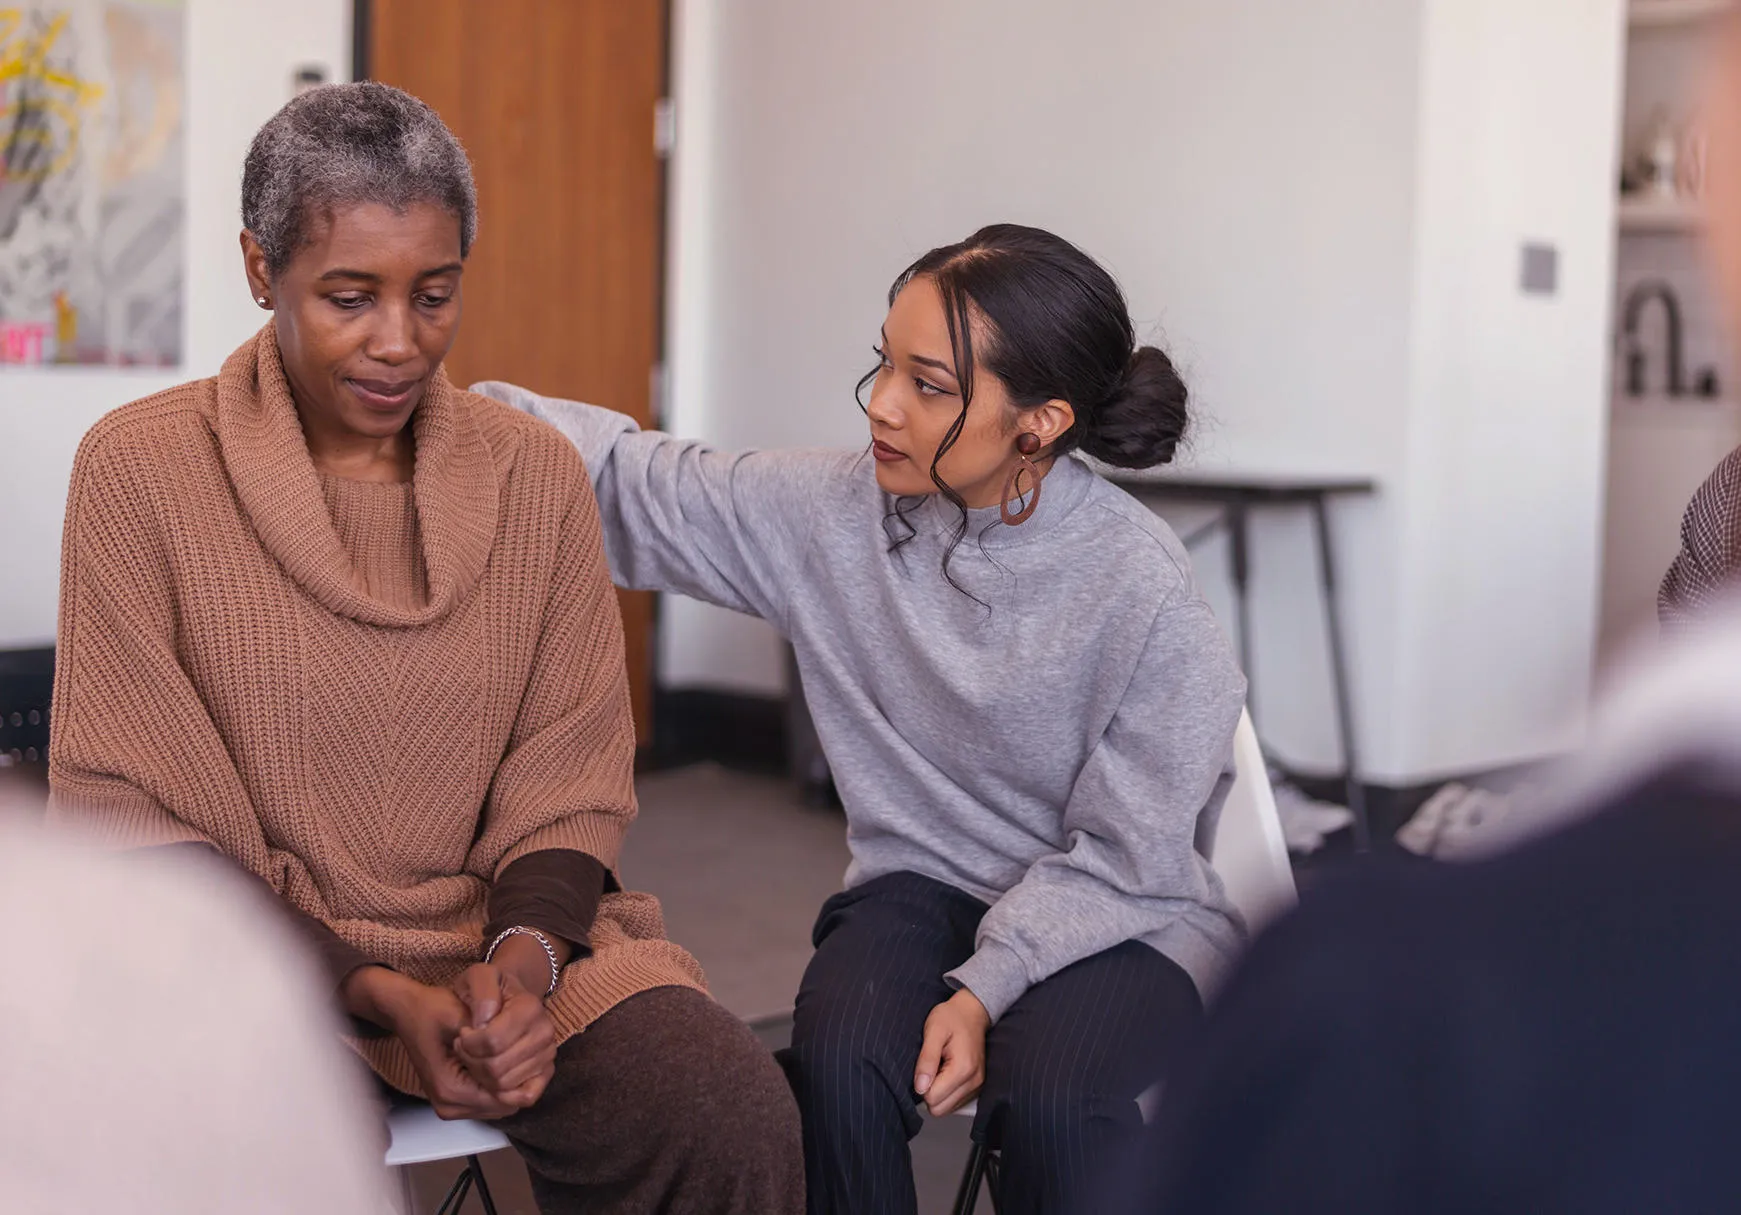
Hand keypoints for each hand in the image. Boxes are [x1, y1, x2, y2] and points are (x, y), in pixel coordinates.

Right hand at [348, 968, 522, 1120]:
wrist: (409, 1012)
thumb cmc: (432, 1010)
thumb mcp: (461, 1015)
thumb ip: (487, 1038)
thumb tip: (518, 1052)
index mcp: (449, 1088)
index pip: (502, 1096)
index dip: (518, 1073)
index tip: (521, 1047)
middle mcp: (448, 1105)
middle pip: (502, 1105)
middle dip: (516, 1079)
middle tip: (520, 1049)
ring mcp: (450, 1107)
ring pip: (499, 1106)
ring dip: (509, 1082)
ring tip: (512, 1053)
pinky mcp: (453, 1103)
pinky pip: (489, 1102)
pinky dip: (500, 1085)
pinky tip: (502, 1060)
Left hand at [451, 962, 558, 1108]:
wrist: (505, 998)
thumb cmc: (487, 990)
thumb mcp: (477, 977)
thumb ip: (481, 990)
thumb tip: (484, 1021)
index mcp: (530, 1007)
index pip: (491, 1042)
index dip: (467, 1043)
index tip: (462, 1033)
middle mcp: (545, 1032)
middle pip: (496, 1067)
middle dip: (470, 1061)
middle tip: (463, 1048)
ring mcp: (547, 1055)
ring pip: (505, 1084)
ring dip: (480, 1077)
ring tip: (474, 1058)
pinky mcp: (545, 1073)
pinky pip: (526, 1096)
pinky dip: (504, 1095)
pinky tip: (488, 1081)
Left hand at [915, 989, 990, 1115]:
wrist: (972, 1011)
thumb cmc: (952, 1017)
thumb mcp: (933, 1031)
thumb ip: (926, 1060)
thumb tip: (920, 1087)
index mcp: (963, 1069)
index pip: (933, 1098)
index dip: (922, 1084)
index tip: (926, 1064)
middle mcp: (974, 1081)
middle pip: (940, 1109)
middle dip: (929, 1091)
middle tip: (931, 1067)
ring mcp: (978, 1085)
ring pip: (947, 1108)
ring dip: (938, 1092)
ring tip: (940, 1067)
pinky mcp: (977, 1086)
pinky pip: (955, 1102)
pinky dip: (947, 1092)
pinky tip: (947, 1072)